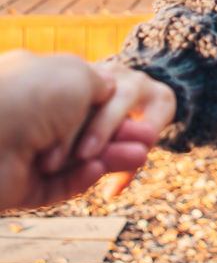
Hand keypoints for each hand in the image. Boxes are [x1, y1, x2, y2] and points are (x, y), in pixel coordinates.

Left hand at [0, 51, 155, 210]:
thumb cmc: (33, 96)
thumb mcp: (78, 75)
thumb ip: (100, 83)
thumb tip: (110, 90)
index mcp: (40, 84)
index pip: (84, 98)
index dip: (113, 108)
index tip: (139, 112)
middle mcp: (32, 117)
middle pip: (86, 130)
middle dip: (118, 135)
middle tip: (145, 142)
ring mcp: (27, 153)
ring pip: (77, 160)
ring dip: (110, 157)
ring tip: (140, 157)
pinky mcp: (24, 187)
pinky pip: (60, 185)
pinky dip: (82, 178)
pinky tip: (100, 171)